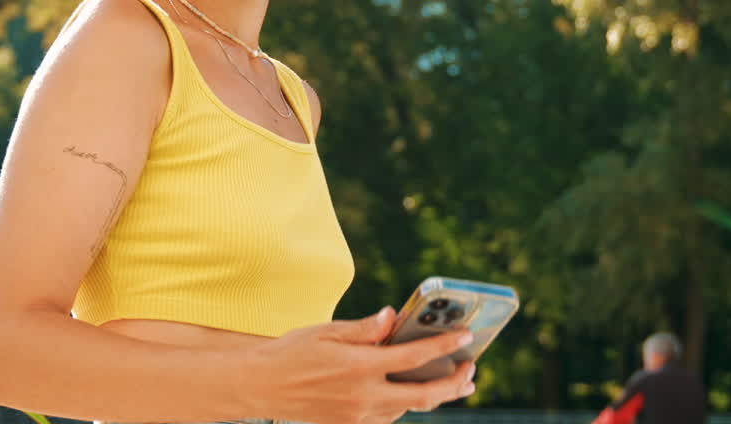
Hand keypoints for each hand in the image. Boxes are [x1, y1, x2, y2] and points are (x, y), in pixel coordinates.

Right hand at [241, 306, 476, 423]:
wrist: (259, 387)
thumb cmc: (292, 351)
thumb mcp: (327, 331)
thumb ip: (364, 329)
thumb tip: (392, 317)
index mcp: (359, 366)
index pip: (414, 357)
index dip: (445, 346)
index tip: (467, 337)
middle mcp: (362, 396)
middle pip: (422, 396)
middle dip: (453, 384)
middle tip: (471, 371)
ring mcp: (357, 415)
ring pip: (408, 410)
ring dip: (434, 397)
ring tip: (455, 383)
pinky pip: (388, 418)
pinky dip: (406, 405)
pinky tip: (414, 392)